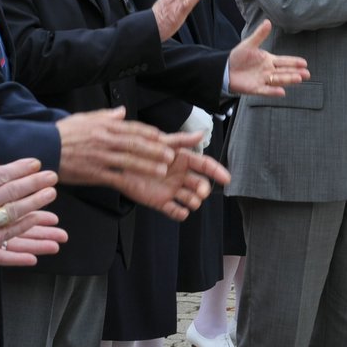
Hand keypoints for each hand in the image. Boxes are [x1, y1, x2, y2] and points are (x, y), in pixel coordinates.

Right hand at [0, 147, 63, 268]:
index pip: (0, 174)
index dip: (20, 168)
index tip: (36, 164)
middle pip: (13, 192)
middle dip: (35, 183)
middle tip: (52, 177)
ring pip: (15, 212)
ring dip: (35, 203)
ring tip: (51, 195)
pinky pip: (7, 235)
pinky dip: (23, 228)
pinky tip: (36, 221)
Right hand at [56, 107, 175, 184]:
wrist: (45, 148)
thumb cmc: (64, 133)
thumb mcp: (84, 118)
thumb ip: (106, 116)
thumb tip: (122, 111)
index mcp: (103, 127)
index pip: (131, 128)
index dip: (148, 133)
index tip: (162, 137)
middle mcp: (104, 140)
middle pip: (134, 144)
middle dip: (154, 149)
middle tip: (170, 154)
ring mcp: (99, 157)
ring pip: (128, 160)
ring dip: (147, 165)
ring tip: (162, 169)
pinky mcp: (93, 173)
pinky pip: (113, 176)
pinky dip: (128, 180)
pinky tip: (139, 184)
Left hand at [111, 143, 230, 220]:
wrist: (120, 163)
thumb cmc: (141, 150)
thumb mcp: (161, 142)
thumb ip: (181, 139)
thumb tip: (201, 133)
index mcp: (183, 160)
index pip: (204, 165)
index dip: (217, 171)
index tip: (226, 178)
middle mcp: (180, 176)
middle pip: (199, 184)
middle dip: (203, 189)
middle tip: (201, 191)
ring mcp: (171, 189)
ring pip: (190, 198)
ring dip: (194, 201)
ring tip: (191, 201)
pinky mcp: (161, 201)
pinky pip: (174, 210)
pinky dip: (180, 213)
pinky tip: (181, 211)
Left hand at [225, 21, 310, 96]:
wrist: (225, 69)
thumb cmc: (238, 57)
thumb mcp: (249, 44)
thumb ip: (260, 35)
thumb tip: (268, 22)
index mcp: (268, 60)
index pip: (284, 61)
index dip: (294, 62)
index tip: (304, 63)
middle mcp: (268, 71)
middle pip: (284, 71)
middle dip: (296, 72)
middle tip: (307, 73)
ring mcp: (263, 80)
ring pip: (278, 80)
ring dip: (288, 79)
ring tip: (299, 79)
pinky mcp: (255, 88)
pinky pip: (266, 90)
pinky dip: (273, 91)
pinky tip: (282, 92)